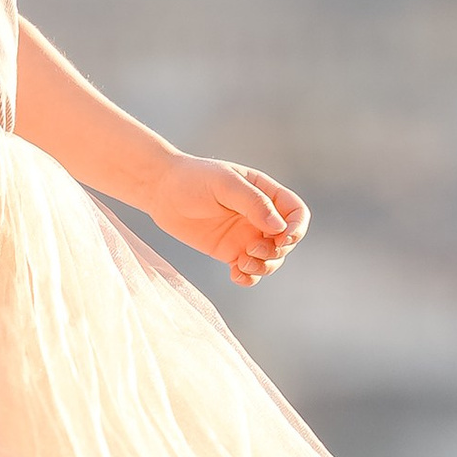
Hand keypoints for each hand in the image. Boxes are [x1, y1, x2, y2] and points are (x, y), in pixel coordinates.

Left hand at [149, 154, 307, 288]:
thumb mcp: (225, 184)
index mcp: (265, 193)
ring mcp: (246, 235)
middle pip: (286, 241)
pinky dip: (248, 277)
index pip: (296, 213)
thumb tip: (279, 228)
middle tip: (251, 248)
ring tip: (241, 263)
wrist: (160, 191)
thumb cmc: (193, 179)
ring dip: (264, 267)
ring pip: (271, 259)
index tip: (282, 238)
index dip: (296, 228)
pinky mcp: (229, 251)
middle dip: (276, 251)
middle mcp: (260, 216)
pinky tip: (235, 274)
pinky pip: (249, 271)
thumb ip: (253, 203)